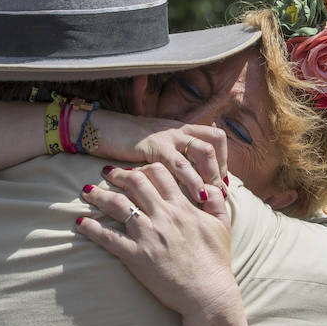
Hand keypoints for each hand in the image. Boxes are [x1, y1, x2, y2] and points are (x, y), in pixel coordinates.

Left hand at [76, 163, 236, 314]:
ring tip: (87, 192)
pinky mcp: (135, 256)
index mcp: (182, 206)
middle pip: (134, 183)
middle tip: (106, 172)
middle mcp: (163, 215)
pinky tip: (80, 223)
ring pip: (117, 205)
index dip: (143, 168)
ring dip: (99, 195)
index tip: (134, 170)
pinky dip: (91, 228)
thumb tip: (210, 186)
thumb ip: (217, 202)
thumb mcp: (222, 226)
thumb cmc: (216, 261)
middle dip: (117, 175)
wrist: (207, 293)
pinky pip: (108, 238)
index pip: (159, 174)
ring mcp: (147, 235)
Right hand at [77, 110, 228, 204]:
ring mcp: (169, 136)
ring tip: (210, 197)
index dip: (223, 159)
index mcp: (183, 129)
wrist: (103, 128)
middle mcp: (180, 130)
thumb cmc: (130, 142)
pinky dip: (189, 181)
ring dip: (210, 176)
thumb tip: (192, 176)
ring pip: (202, 151)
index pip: (216, 137)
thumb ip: (174, 154)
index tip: (222, 182)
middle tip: (220, 193)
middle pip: (214, 143)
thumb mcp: (158, 145)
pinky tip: (192, 196)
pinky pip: (177, 163)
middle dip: (219, 169)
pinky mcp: (154, 146)